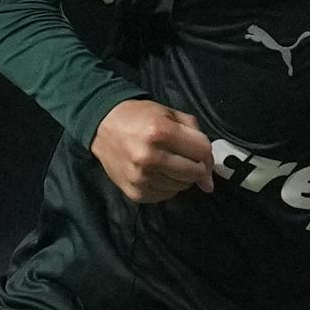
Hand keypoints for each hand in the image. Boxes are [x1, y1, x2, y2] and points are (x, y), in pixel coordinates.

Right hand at [91, 98, 213, 201]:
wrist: (101, 126)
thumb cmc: (140, 118)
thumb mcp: (170, 114)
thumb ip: (197, 137)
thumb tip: (209, 182)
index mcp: (160, 132)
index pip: (202, 151)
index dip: (205, 152)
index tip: (199, 151)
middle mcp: (149, 157)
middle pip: (195, 172)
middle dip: (195, 165)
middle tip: (183, 157)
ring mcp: (141, 177)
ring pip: (183, 186)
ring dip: (181, 176)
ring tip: (167, 162)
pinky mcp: (135, 192)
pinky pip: (167, 195)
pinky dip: (168, 185)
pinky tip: (157, 172)